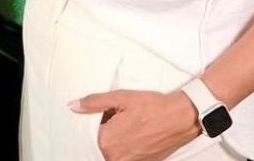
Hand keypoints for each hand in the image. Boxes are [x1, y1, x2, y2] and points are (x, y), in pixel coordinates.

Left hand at [70, 90, 200, 160]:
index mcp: (107, 142)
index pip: (94, 130)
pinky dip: (132, 146)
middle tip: (127, 119)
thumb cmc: (152, 106)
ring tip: (136, 127)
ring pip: (117, 150)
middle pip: (105, 142)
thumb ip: (94, 103)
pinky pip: (129, 156)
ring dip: (122, 139)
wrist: (180, 117)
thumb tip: (74, 106)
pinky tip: (142, 134)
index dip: (105, 119)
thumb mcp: (119, 98)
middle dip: (112, 130)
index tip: (116, 114)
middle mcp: (116, 158)